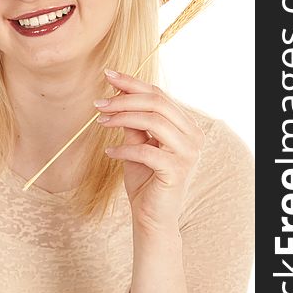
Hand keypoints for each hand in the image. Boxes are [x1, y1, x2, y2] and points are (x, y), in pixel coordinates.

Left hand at [94, 69, 204, 233]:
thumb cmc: (145, 179)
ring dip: (122, 118)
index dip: (132, 83)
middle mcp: (193, 135)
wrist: (152, 217)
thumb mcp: (137, 143)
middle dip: (124, 98)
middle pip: (157, 102)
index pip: (159, 95)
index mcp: (186, 125)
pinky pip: (145, 150)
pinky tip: (108, 153)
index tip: (108, 75)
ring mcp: (188, 152)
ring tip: (100, 123)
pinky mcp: (177, 170)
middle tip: (99, 103)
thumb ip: (133, 120)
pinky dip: (123, 149)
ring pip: (153, 120)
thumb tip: (117, 91)